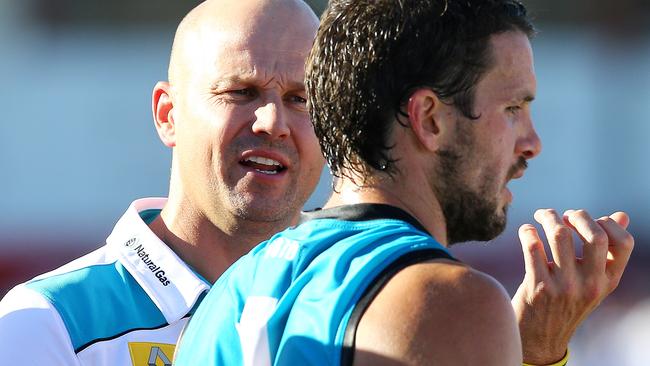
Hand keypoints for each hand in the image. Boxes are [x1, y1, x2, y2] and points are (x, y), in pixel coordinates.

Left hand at [511, 209, 633, 363]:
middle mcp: (590, 284)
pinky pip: (533, 247)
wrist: (540, 338)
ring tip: (542, 215)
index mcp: (607, 281)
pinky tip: (527, 231)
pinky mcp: (538, 286)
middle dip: (578, 215)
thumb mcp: (592, 281)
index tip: (589, 220)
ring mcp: (564, 286)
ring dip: (549, 217)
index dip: (607, 223)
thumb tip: (621, 215)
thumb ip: (605, 251)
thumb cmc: (565, 301)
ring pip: (560, 235)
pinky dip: (528, 231)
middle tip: (565, 215)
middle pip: (595, 235)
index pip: (624, 243)